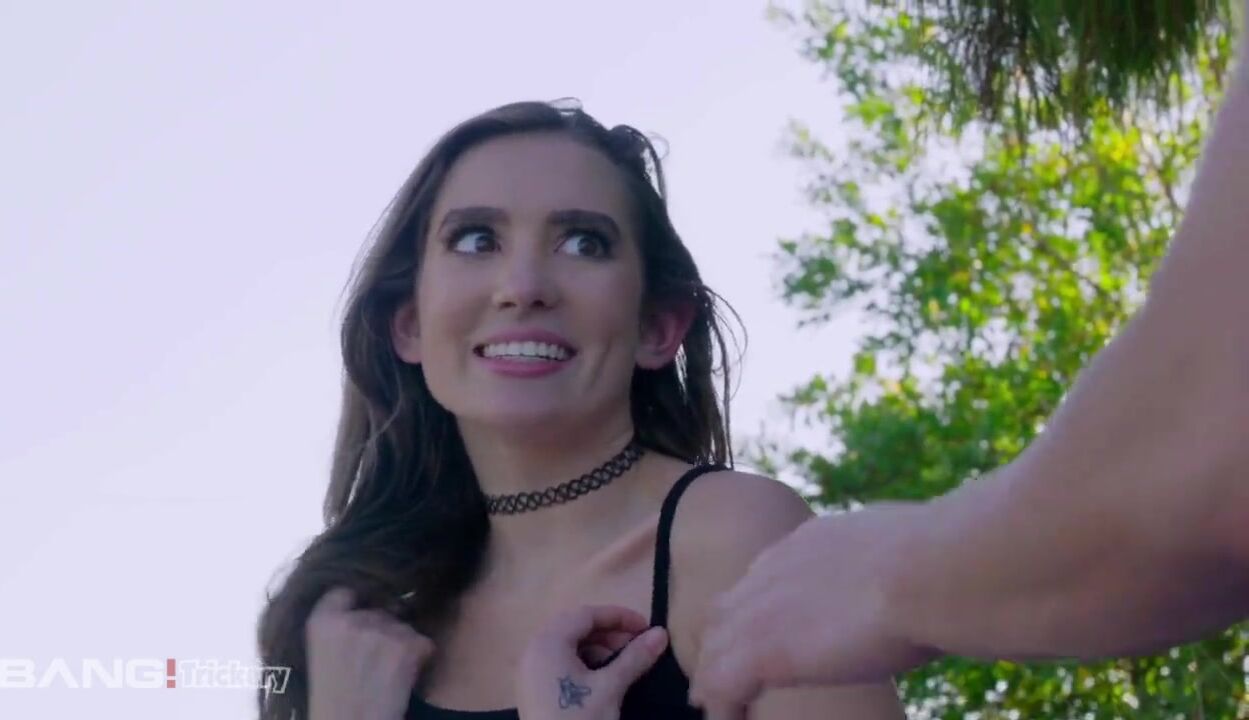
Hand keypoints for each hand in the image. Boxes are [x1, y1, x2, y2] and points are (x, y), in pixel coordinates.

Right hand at [305, 586, 435, 719]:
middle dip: (384, 630)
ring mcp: (379, 632)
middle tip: (376, 663)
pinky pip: (423, 642)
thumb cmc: (333, 702)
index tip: (362, 616)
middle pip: (380, 611)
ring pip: (404, 627)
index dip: (358, 602)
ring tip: (386, 675)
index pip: (345, 591)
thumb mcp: (320, 656)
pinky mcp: (405, 648)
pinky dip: (421, 658)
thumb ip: (338, 627)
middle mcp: (350, 620)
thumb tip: (367, 608)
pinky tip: (403, 680)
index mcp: (321, 621)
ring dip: (403, 645)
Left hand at [516, 605, 668, 719]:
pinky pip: (558, 663)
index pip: (587, 614)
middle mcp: (533, 650)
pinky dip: (582, 664)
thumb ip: (635, 657)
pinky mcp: (532, 691)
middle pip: (575, 627)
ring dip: (597, 648)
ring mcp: (529, 672)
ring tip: (623, 665)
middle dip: (609, 633)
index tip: (648, 628)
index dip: (619, 617)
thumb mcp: (611, 688)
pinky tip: (602, 680)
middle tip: (637, 645)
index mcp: (548, 642)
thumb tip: (661, 633)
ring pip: (567, 646)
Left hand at [687, 504, 940, 714]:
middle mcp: (778, 569)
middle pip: (726, 610)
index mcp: (812, 542)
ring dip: (713, 677)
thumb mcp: (913, 543)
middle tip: (719, 673)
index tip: (757, 631)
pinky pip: (720, 685)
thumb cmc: (947, 559)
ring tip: (712, 705)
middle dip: (720, 641)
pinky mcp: (765, 651)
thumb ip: (898, 558)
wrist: (934, 570)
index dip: (755, 609)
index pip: (764, 577)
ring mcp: (766, 610)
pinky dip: (721, 704)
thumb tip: (927, 563)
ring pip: (714, 647)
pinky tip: (726, 719)